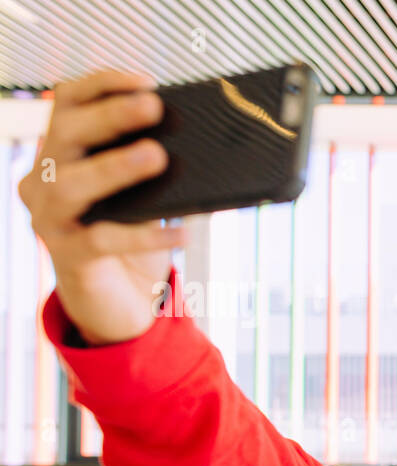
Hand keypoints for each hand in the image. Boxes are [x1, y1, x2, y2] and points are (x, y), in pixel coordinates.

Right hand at [18, 71, 186, 345]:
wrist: (119, 303)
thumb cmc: (132, 240)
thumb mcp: (146, 197)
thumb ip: (156, 170)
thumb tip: (199, 145)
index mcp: (62, 154)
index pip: (69, 102)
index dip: (103, 85)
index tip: (146, 80)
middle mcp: (45, 179)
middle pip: (66, 135)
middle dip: (110, 116)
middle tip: (153, 107)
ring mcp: (50, 219)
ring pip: (70, 184)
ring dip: (114, 167)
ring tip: (158, 156)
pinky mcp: (68, 257)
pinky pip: (102, 240)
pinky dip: (144, 234)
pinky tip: (180, 232)